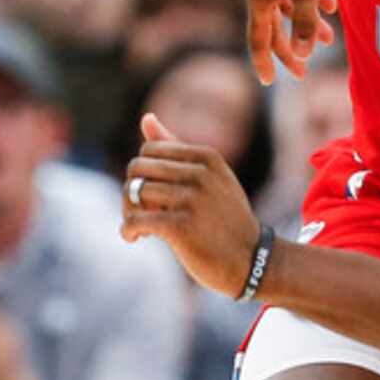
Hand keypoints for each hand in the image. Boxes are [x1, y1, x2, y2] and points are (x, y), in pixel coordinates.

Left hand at [121, 112, 265, 296]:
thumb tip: (146, 118)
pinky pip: (135, 220)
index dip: (144, 173)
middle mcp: (200, 173)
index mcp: (206, 156)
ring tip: (143, 229)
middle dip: (131, 191)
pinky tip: (135, 238)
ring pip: (133, 191)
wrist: (251, 261)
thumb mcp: (208, 178)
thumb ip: (176, 148)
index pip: (149, 149)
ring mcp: (192, 199)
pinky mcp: (181, 227)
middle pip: (137, 168)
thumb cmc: (224, 220)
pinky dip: (128, 230)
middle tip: (143, 213)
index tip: (153, 197)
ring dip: (129, 213)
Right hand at [246, 0, 337, 84]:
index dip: (265, 62)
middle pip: (272, 26)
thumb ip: (304, 26)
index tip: (269, 82)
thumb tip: (301, 53)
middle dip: (290, 48)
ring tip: (326, 39)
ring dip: (305, 24)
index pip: (257, 40)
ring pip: (287, 5)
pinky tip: (330, 3)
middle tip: (304, 71)